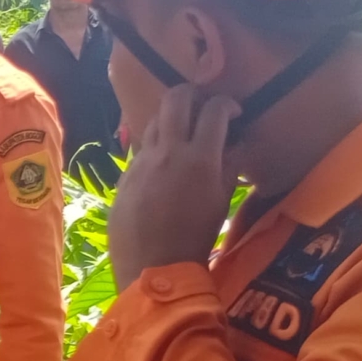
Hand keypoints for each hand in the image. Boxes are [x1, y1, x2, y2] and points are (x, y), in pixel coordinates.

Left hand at [106, 84, 239, 291]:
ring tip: (182, 131)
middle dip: (193, 93)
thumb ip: (230, 165)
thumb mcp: (222, 200)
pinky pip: (141, 149)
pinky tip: (163, 163)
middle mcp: (168, 151)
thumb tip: (237, 143)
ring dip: (171, 117)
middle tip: (203, 105)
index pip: (214, 109)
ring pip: (155, 121)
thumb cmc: (196, 237)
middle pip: (176, 98)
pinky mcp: (124, 175)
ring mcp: (141, 161)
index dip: (227, 104)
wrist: (153, 267)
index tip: (233, 112)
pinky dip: (156, 147)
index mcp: (199, 157)